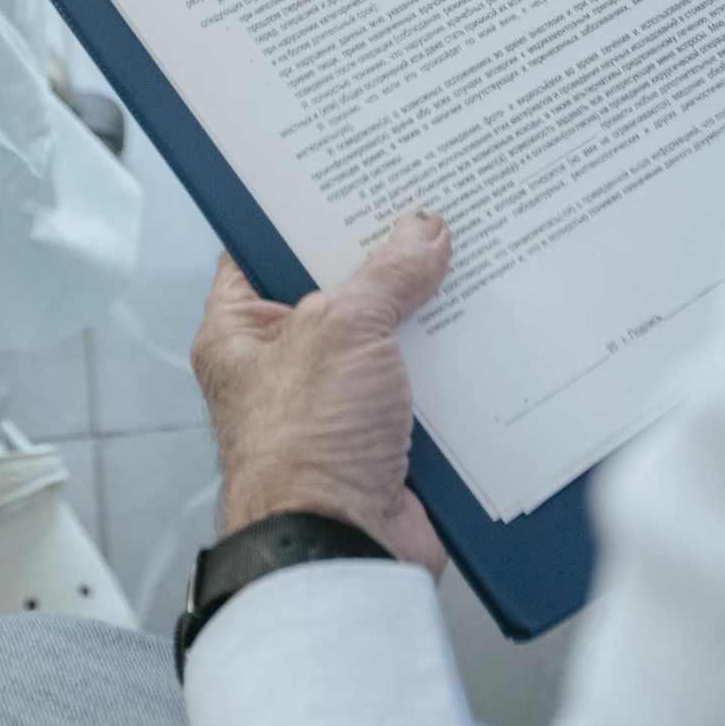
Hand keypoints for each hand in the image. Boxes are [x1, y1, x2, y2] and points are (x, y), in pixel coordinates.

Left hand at [190, 209, 452, 575]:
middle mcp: (282, 369)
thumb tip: (421, 231)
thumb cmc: (305, 449)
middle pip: (338, 292)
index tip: (348, 175)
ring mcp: (335, 406)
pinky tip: (485, 328)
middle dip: (382, 261)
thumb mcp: (342, 329)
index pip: (263, 250)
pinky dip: (451, 366)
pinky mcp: (383, 441)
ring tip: (468, 256)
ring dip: (424, 313)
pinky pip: (422, 386)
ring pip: (386, 340)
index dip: (303, 213)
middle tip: (425, 209)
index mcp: (239, 334)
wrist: (342, 549)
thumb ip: (384, 275)